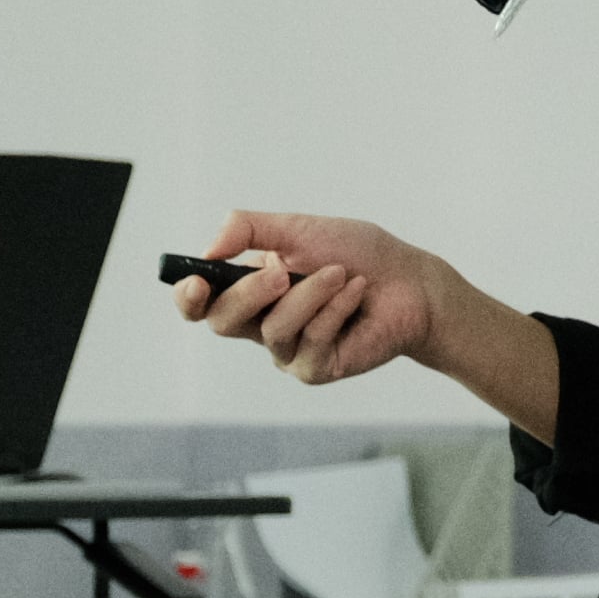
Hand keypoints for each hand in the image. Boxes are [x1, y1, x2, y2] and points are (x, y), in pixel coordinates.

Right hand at [174, 211, 441, 389]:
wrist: (410, 281)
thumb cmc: (357, 254)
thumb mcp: (298, 228)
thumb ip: (248, 229)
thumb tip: (208, 249)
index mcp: (250, 290)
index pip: (202, 303)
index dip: (188, 297)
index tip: (194, 281)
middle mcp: (261, 324)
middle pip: (224, 321)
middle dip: (250, 293)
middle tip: (282, 272)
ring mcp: (288, 351)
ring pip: (274, 329)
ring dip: (310, 294)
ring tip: (340, 273)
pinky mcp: (316, 369)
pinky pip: (311, 341)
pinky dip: (336, 310)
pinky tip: (357, 293)